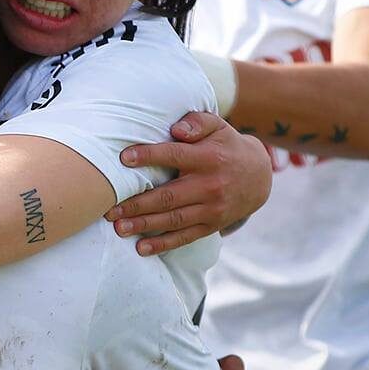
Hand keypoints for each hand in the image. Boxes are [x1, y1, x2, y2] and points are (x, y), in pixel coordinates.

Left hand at [107, 112, 271, 254]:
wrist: (258, 177)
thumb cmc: (226, 146)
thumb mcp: (218, 126)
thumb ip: (198, 122)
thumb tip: (176, 129)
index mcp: (208, 157)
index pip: (174, 155)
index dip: (149, 156)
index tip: (123, 158)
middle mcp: (210, 185)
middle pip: (168, 195)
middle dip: (137, 203)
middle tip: (109, 208)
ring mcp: (212, 208)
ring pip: (173, 219)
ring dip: (144, 225)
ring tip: (118, 228)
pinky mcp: (211, 225)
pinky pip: (185, 237)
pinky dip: (163, 244)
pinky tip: (141, 248)